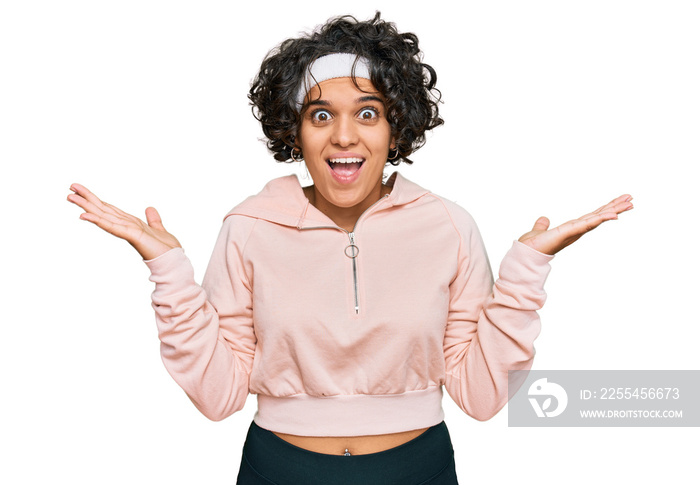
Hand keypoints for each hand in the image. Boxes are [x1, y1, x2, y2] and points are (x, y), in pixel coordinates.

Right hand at [67, 183, 181, 259]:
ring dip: (86, 207)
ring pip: (102, 216)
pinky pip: (112, 226)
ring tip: (70, 197)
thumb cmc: (166, 249)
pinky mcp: (132, 236)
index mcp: (129, 223)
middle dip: (86, 198)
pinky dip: (98, 220)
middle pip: (102, 209)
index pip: (108, 208)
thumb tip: (150, 208)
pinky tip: (85, 215)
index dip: (95, 199)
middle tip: (70, 188)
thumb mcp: (159, 229)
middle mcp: (125, 225)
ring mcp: (127, 230)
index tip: (80, 189)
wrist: (173, 261)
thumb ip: (153, 219)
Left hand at [518, 194, 632, 254]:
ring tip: (629, 204)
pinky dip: (600, 219)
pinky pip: (587, 224)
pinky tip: (613, 215)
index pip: (592, 216)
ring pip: (598, 218)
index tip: (619, 201)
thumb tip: (543, 220)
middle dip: (615, 207)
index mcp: (572, 227)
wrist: (525, 255)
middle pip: (599, 216)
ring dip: (614, 211)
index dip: (606, 209)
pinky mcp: (569, 232)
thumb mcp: (539, 230)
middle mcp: (576, 230)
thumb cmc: (533, 246)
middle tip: (631, 199)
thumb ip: (542, 225)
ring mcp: (575, 231)